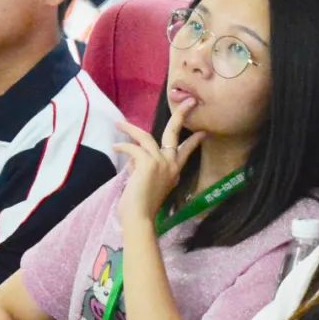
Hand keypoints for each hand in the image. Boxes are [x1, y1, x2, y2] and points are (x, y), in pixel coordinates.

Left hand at [113, 100, 204, 226]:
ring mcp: (160, 162)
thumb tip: (134, 158)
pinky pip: (133, 148)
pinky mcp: (148, 163)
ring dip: (130, 130)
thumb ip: (143, 169)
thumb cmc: (140, 207)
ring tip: (119, 125)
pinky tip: (115, 148)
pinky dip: (123, 147)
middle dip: (181, 114)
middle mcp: (170, 164)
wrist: (139, 218)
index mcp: (173, 171)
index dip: (194, 140)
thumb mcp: (146, 184)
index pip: (187, 151)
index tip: (203, 132)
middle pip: (175, 132)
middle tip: (188, 101)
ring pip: (145, 136)